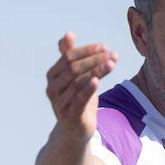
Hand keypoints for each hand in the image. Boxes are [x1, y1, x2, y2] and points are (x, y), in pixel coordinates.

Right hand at [45, 32, 116, 147]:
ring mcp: (59, 102)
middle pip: (74, 68)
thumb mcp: (75, 77)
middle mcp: (52, 88)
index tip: (105, 47)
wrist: (74, 131)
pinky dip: (88, 89)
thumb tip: (68, 34)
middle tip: (112, 55)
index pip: (68, 57)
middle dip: (95, 59)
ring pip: (79, 82)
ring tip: (112, 64)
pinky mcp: (69, 115)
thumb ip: (70, 57)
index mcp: (53, 76)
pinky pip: (79, 99)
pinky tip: (97, 80)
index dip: (87, 50)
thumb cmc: (76, 100)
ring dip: (97, 71)